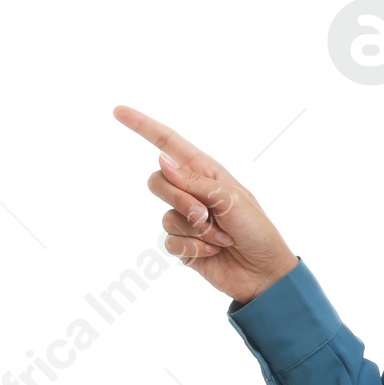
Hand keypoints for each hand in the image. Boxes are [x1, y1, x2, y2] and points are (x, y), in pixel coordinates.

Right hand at [113, 104, 296, 303]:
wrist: (265, 273)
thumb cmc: (257, 230)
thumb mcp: (230, 198)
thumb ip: (193, 181)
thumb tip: (161, 160)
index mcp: (206, 171)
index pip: (168, 142)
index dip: (142, 126)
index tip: (118, 111)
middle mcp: (192, 191)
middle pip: (158, 181)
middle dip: (178, 199)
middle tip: (204, 214)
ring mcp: (186, 219)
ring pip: (166, 216)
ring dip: (196, 229)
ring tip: (221, 238)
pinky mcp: (184, 244)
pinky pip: (170, 240)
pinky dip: (192, 247)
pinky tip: (212, 251)